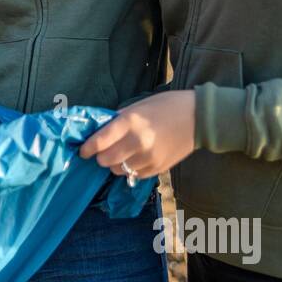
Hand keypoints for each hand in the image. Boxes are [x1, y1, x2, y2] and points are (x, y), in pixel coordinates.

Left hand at [79, 90, 196, 177]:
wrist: (198, 118)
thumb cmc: (166, 106)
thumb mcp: (138, 106)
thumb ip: (118, 121)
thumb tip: (99, 133)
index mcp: (130, 122)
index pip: (99, 142)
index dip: (87, 149)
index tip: (83, 151)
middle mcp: (138, 142)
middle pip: (106, 160)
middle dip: (101, 157)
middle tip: (103, 151)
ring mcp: (149, 158)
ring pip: (118, 171)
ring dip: (116, 164)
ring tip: (122, 154)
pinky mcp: (158, 169)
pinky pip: (134, 175)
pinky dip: (130, 169)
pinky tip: (136, 158)